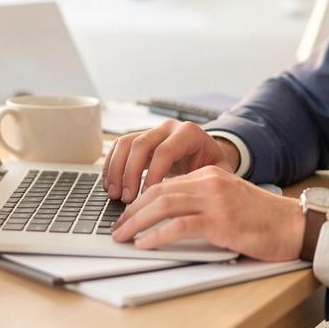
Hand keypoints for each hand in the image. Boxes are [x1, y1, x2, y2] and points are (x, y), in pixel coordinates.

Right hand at [102, 119, 238, 201]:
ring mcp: (152, 131)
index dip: (153, 174)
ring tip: (114, 194)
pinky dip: (111, 165)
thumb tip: (187, 196)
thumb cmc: (213, 165)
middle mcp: (168, 128)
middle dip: (130, 173)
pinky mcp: (140, 139)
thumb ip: (207, 180)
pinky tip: (110, 185)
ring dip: (116, 170)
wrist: (207, 152)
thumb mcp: (219, 171)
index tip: (147, 195)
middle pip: (141, 144)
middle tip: (126, 199)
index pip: (165, 151)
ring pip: (126, 143)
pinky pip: (119, 146)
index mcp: (189, 133)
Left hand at [110, 166, 304, 261]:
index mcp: (209, 175)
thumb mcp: (228, 200)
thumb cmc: (262, 219)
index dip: (141, 200)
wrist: (292, 225)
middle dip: (132, 211)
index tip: (126, 215)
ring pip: (164, 204)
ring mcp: (215, 200)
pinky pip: (180, 225)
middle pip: (158, 191)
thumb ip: (202, 201)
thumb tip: (168, 218)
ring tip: (123, 236)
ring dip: (137, 222)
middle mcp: (209, 182)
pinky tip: (145, 243)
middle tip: (117, 227)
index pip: (165, 183)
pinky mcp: (221, 220)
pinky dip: (158, 234)